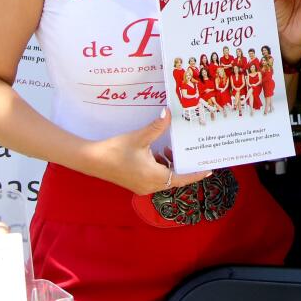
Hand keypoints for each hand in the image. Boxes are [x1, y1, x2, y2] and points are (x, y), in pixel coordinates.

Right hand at [88, 109, 209, 194]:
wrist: (92, 160)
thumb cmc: (115, 150)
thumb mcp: (139, 137)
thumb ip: (157, 126)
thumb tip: (169, 113)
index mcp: (155, 177)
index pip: (182, 178)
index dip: (196, 174)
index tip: (208, 170)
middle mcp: (151, 186)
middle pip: (174, 178)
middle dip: (181, 165)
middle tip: (189, 152)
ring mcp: (142, 187)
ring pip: (164, 178)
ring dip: (169, 165)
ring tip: (169, 149)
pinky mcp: (136, 184)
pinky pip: (155, 178)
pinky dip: (159, 167)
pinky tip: (155, 153)